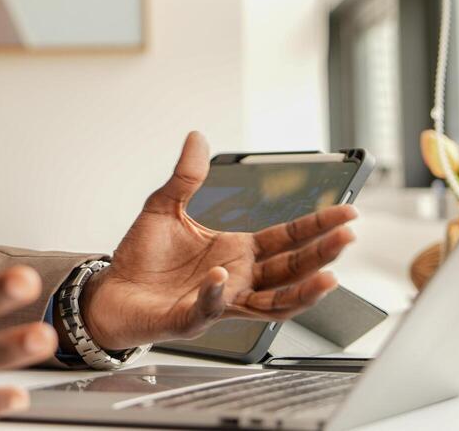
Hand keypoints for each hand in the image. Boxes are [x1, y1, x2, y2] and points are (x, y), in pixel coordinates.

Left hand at [80, 132, 357, 349]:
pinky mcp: (190, 319)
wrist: (111, 291)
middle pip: (291, 270)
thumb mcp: (165, 206)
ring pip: (272, 305)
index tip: (347, 212)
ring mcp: (219, 302)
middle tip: (347, 237)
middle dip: (322, 255)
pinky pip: (210, 310)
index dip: (317, 227)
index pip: (287, 239)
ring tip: (326, 278)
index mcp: (237, 251)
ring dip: (300, 293)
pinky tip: (223, 278)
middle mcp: (238, 279)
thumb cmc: (142, 257)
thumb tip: (196, 138)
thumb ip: (186, 176)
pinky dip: (217, 295)